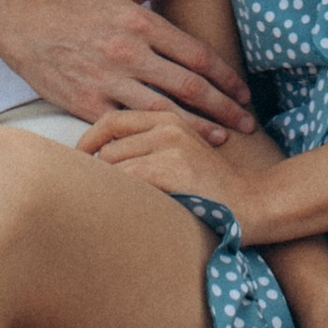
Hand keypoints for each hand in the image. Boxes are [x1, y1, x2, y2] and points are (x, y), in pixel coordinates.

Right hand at [0, 0, 254, 135]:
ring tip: (221, 140)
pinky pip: (125, 128)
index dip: (226, 76)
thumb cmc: (76, 4)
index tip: (244, 92)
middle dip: (223, 107)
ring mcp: (107, 81)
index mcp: (141, 23)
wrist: (23, 23)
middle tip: (247, 123)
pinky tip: (168, 150)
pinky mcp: (86, 105)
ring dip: (196, 129)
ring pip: (162, 112)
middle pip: (187, 87)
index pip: (196, 55)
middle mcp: (128, 53)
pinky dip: (149, 141)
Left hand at [80, 99, 282, 231]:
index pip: (113, 120)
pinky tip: (112, 210)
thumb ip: (149, 147)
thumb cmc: (212, 187)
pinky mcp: (170, 169)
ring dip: (101, 185)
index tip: (76, 160)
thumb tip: (101, 159)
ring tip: (94, 204)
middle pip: (107, 143)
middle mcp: (167, 125)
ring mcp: (169, 146)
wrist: (251, 204)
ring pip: (112, 163)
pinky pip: (125, 180)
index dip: (88, 140)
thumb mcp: (182, 154)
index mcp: (168, 118)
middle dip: (89, 167)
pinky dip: (113, 194)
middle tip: (78, 188)